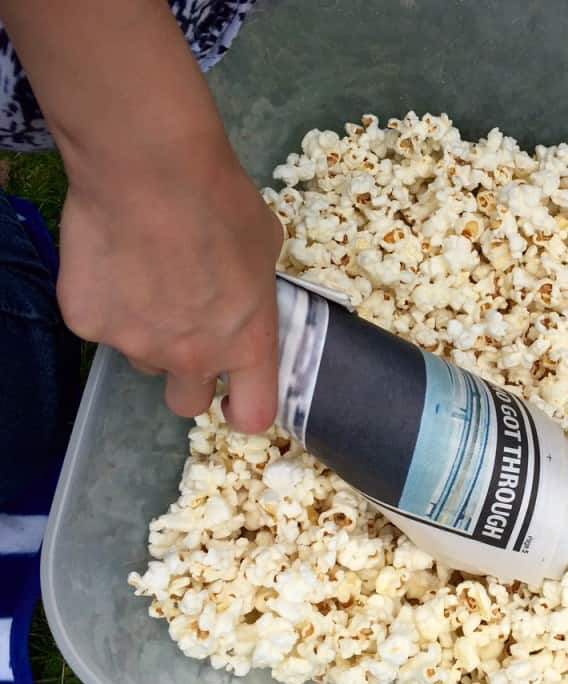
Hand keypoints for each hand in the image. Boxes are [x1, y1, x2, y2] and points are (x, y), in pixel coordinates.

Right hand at [56, 133, 282, 432]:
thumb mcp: (265, 251)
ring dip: (149, 333)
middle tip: (187, 333)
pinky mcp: (87, 322)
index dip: (245, 410)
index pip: (254, 415)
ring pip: (143, 357)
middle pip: (187, 403)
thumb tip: (243, 296)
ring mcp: (134, 344)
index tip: (236, 398)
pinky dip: (107, 301)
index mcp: (246, 344)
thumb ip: (254, 293)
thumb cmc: (222, 202)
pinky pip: (101, 323)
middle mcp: (192, 358)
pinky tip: (114, 259)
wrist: (150, 168)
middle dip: (190, 379)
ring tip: (148, 277)